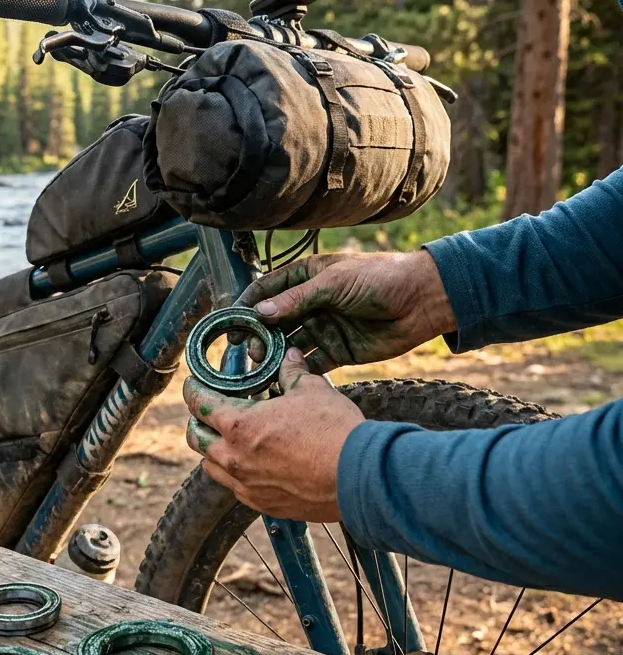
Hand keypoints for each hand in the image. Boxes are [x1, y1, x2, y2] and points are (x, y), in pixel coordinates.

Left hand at [184, 349, 365, 522]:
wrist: (359, 478)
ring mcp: (247, 485)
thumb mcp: (312, 390)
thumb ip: (293, 374)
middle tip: (205, 411)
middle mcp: (235, 458)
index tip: (193, 385)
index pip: (201, 405)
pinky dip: (233, 474)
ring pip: (211, 467)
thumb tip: (290, 357)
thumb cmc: (334, 431)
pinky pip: (235, 488)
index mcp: (240, 426)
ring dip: (211, 450)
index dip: (193, 391)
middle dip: (196, 421)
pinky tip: (247, 464)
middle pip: (196, 438)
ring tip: (223, 438)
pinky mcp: (263, 504)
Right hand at [238, 249, 455, 373]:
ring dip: (274, 354)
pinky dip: (297, 370)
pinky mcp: (337, 351)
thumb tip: (260, 313)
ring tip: (262, 364)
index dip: (249, 305)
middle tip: (248, 350)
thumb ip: (297, 299)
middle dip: (258, 335)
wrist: (423, 300)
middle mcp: (311, 303)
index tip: (231, 321)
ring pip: (289, 344)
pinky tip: (285, 377)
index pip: (268, 290)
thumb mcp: (334, 283)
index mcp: (307, 277)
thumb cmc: (381, 278)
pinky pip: (311, 363)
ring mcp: (323, 328)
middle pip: (274, 321)